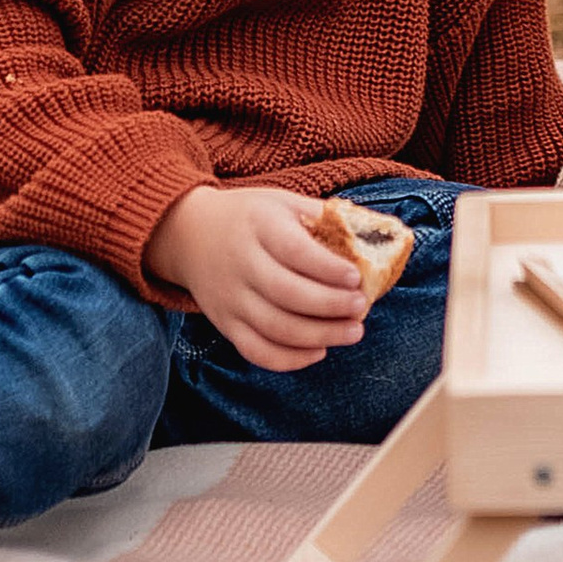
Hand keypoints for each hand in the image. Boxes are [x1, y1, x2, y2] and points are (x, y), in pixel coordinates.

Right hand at [145, 183, 369, 374]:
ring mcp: (230, 298)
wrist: (187, 234)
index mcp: (259, 226)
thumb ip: (322, 218)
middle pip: (286, 294)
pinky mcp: (225, 324)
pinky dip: (290, 359)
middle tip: (360, 307)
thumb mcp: (282, 202)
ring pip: (275, 328)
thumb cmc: (249, 217)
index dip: (327, 268)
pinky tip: (319, 350)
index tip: (356, 277)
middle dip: (330, 306)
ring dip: (319, 335)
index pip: (294, 251)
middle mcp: (241, 264)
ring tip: (352, 332)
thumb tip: (375, 234)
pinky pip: (256, 351)